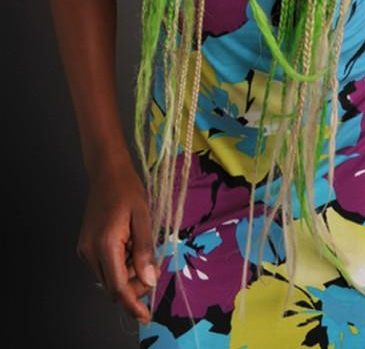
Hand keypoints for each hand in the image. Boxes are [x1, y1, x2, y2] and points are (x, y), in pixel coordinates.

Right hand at [76, 157, 160, 324]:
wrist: (107, 172)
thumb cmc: (127, 190)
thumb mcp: (143, 217)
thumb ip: (144, 251)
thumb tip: (149, 281)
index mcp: (105, 245)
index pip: (117, 287)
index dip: (132, 304)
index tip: (145, 317)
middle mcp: (90, 252)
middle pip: (113, 286)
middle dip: (135, 285)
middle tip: (154, 267)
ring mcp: (85, 250)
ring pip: (109, 278)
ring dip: (128, 274)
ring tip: (141, 249)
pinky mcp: (85, 247)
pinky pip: (105, 267)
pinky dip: (120, 265)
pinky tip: (130, 247)